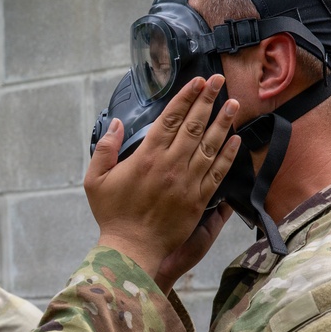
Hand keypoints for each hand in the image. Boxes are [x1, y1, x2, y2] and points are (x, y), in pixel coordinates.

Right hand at [85, 74, 239, 282]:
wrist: (132, 249)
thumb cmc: (112, 215)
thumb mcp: (95, 180)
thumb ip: (105, 149)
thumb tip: (117, 124)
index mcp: (147, 157)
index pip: (171, 119)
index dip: (186, 98)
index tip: (197, 82)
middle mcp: (171, 165)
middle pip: (194, 126)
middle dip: (208, 100)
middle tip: (219, 81)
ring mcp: (187, 182)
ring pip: (210, 145)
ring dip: (223, 123)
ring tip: (234, 104)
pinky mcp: (198, 200)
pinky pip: (218, 172)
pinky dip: (228, 154)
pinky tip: (235, 140)